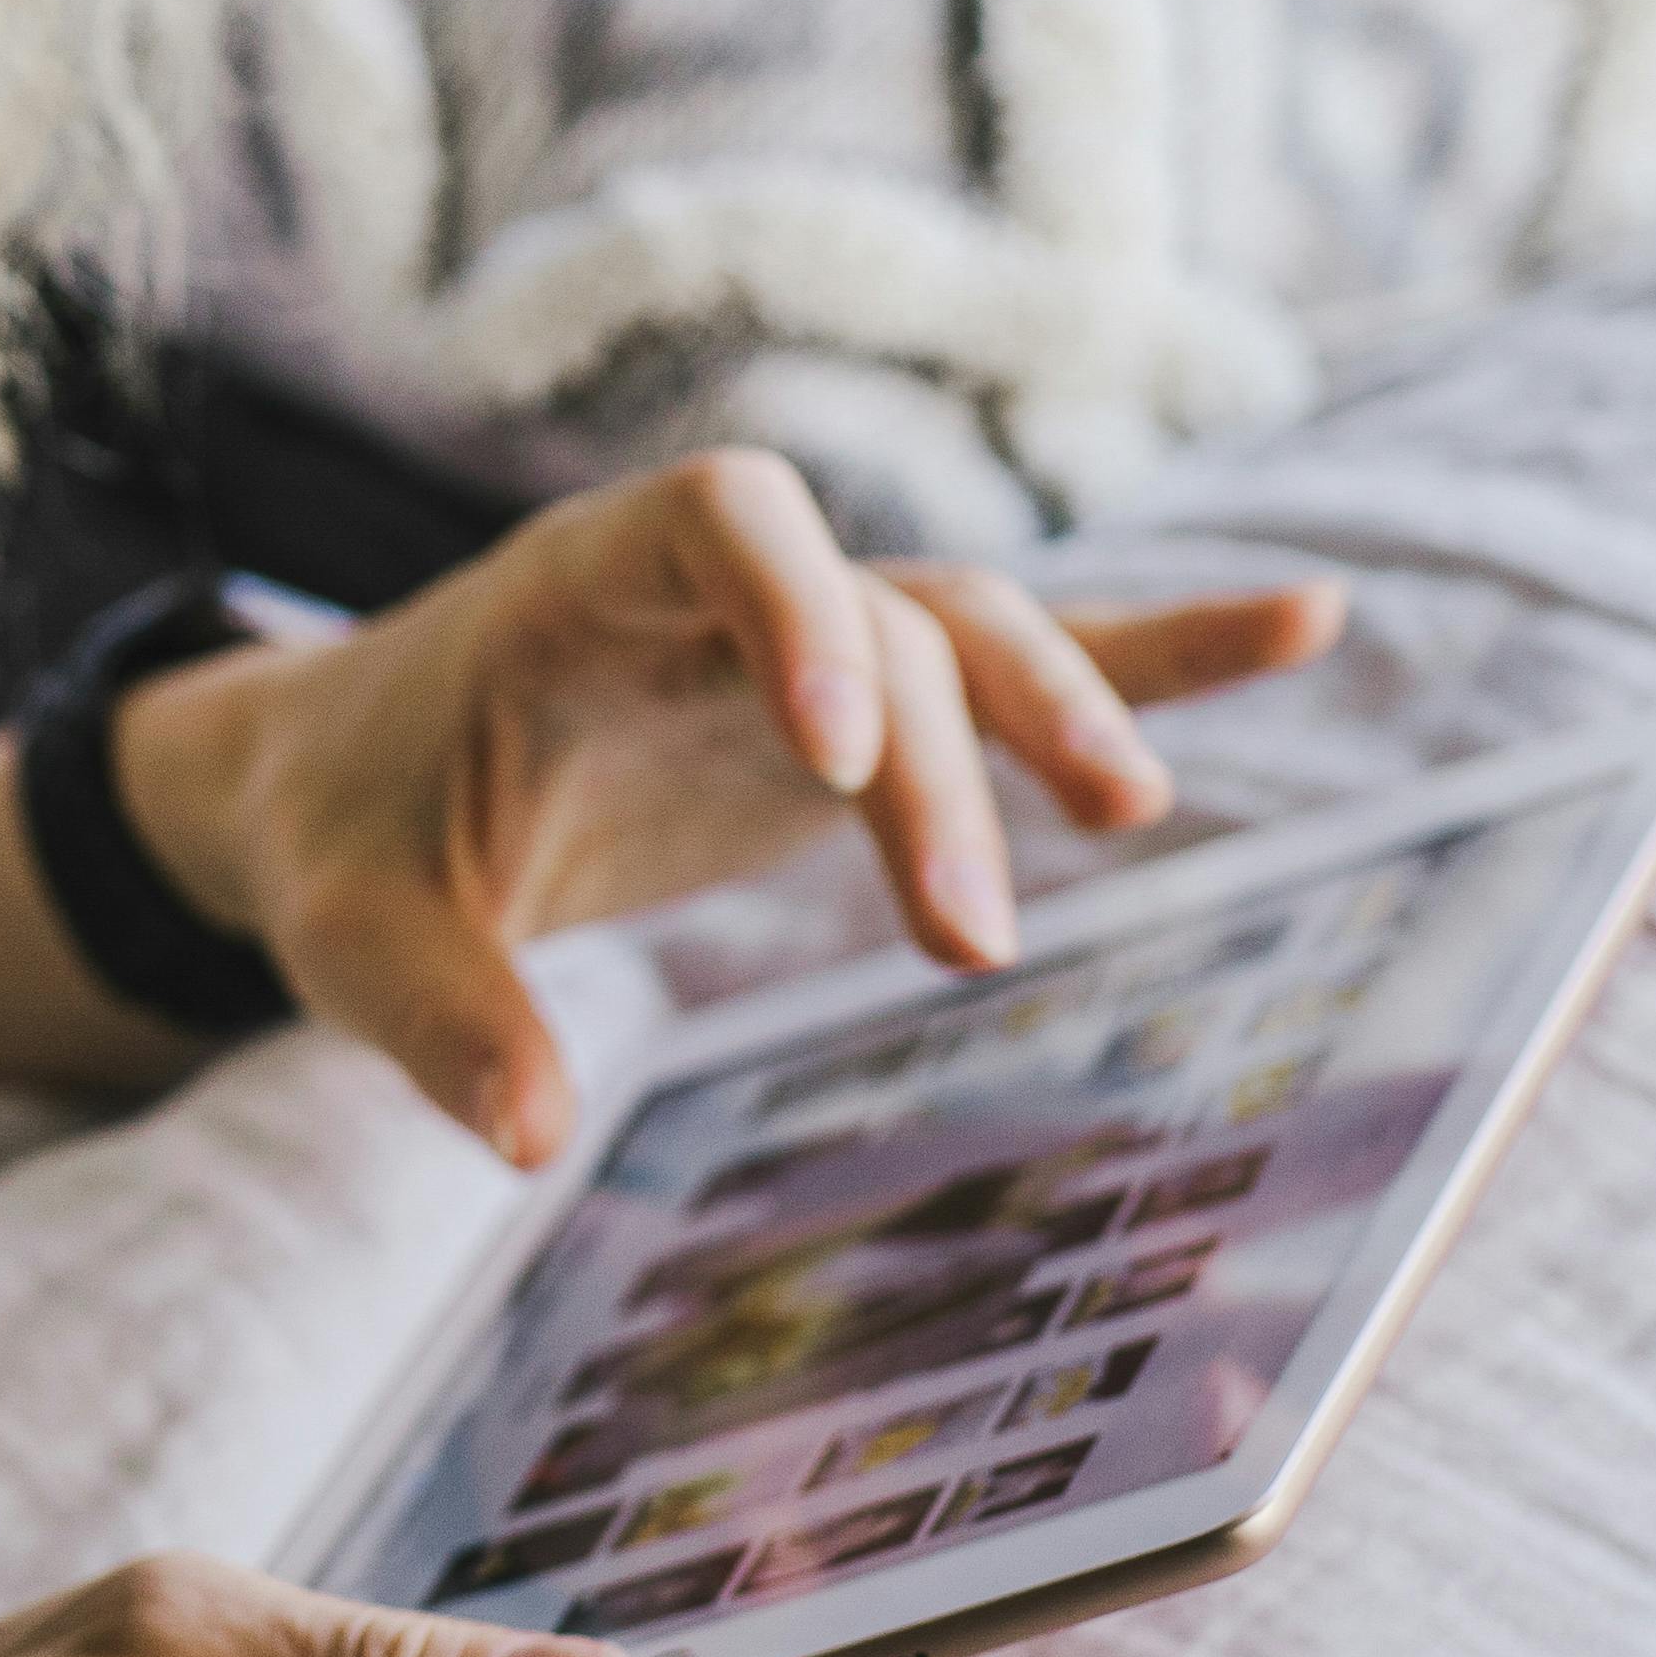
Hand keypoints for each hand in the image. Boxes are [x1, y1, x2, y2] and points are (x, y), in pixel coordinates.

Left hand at [134, 454, 1340, 1165]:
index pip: (718, 520)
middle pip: (877, 613)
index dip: (794, 608)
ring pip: (968, 628)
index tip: (834, 758)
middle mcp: (712, 584)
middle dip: (942, 757)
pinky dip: (1162, 647)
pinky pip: (1030, 652)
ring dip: (1057, 711)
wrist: (345, 774)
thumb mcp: (348, 928)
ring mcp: (805, 636)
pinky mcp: (864, 709)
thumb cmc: (347, 832)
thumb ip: (436, 1016)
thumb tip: (528, 1136)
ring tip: (1132, 825)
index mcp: (579, 583)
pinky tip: (1310, 625)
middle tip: (964, 940)